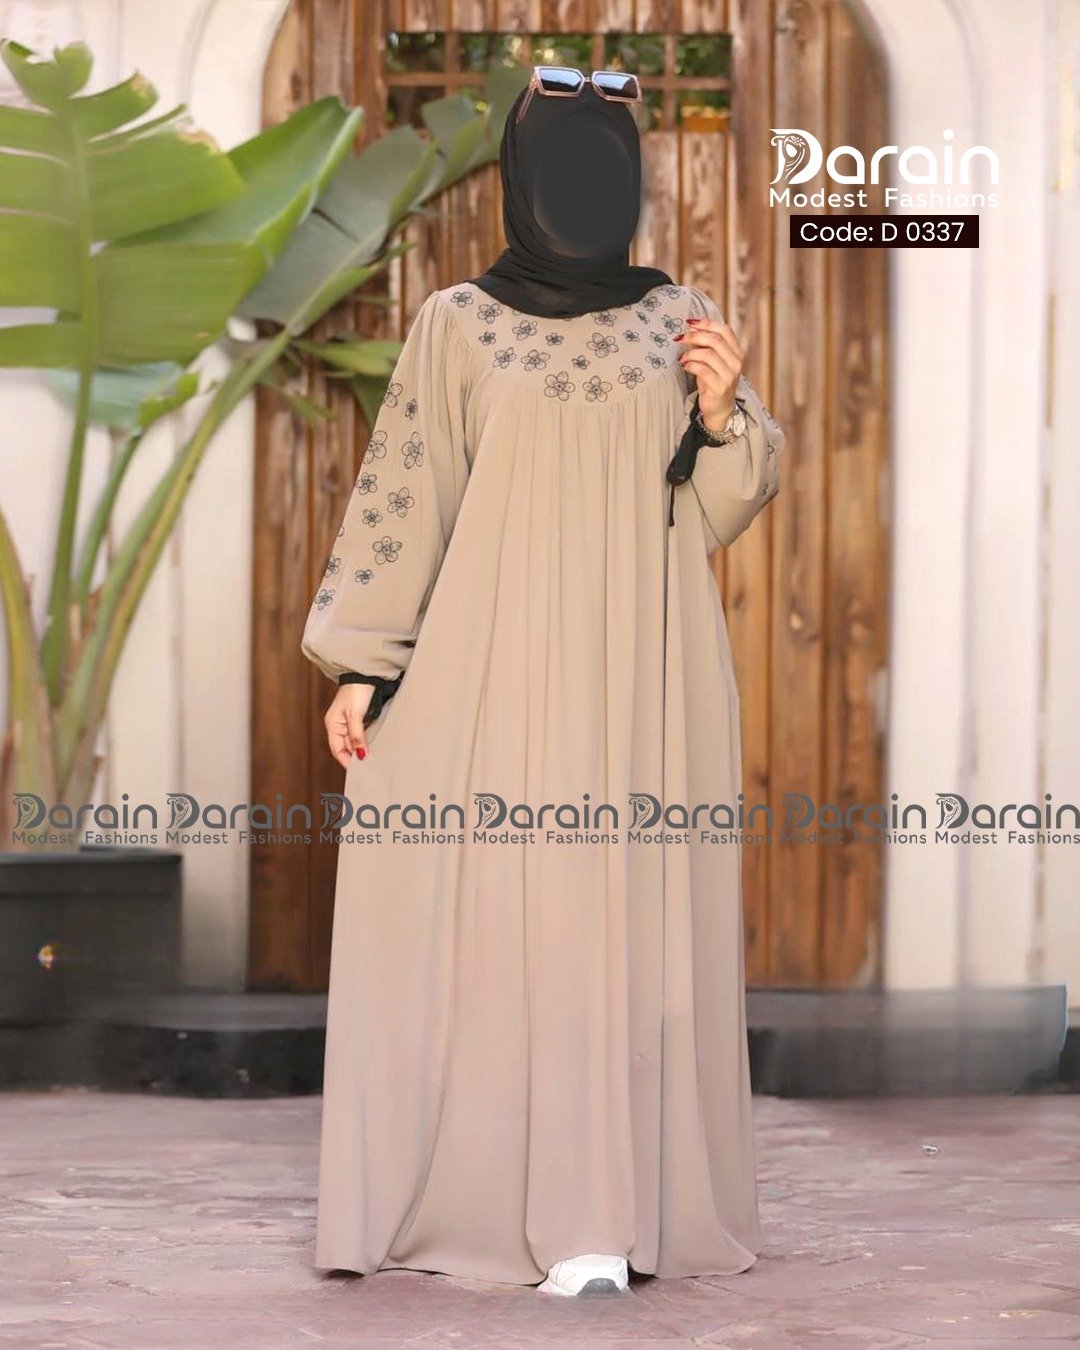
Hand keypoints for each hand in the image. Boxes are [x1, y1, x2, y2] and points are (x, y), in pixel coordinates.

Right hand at [325, 683, 373, 768]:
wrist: (366, 674)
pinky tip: (374, 745)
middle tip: (369, 765)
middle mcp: (339, 724)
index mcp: (333, 724)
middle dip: (356, 755)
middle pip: (346, 747)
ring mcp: (348, 721)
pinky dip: (366, 740)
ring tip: (373, 757)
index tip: (358, 770)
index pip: (337, 750)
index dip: (346, 761)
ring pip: (354, 741)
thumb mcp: (355, 715)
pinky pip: (360, 733)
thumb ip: (357, 736)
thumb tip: (360, 755)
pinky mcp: (358, 717)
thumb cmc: (356, 691)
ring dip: (362, 748)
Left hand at [676, 316, 743, 432]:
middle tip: (680, 338)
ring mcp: (730, 375)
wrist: (720, 409)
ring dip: (690, 353)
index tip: (690, 322)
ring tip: (682, 358)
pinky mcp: (720, 387)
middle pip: (715, 340)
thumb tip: (691, 329)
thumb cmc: (713, 382)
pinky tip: (685, 366)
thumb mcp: (712, 361)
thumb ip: (706, 346)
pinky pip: (702, 370)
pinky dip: (690, 365)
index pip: (724, 330)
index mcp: (737, 352)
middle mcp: (736, 362)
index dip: (706, 323)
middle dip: (694, 336)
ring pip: (708, 354)